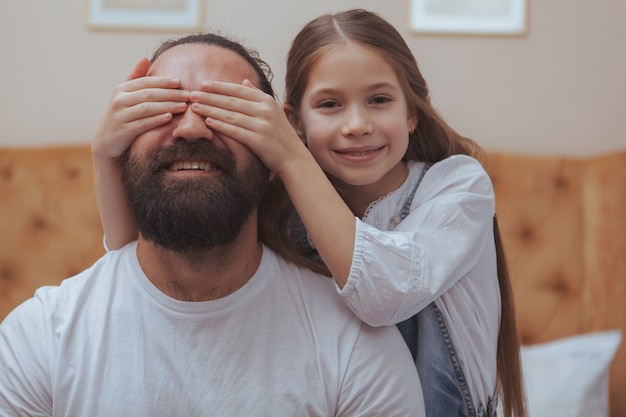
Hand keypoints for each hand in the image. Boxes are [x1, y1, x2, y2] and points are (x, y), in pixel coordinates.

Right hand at [92, 57, 189, 159]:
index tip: (179, 82)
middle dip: (170, 94)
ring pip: (147, 108)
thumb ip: (135, 77)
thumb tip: (145, 58)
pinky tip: (169, 117)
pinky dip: (156, 120)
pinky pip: (142, 124)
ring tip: (183, 106)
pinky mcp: (123, 131)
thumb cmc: (122, 115)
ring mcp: (121, 116)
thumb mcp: (125, 95)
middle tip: (187, 95)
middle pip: (149, 94)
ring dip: (167, 106)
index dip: (163, 81)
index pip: (145, 82)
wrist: (106, 141)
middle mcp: (119, 100)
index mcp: (122, 89)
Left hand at [189, 79, 307, 174]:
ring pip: (230, 115)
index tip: (203, 85)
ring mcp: (262, 125)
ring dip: (210, 110)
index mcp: (267, 100)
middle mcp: (265, 110)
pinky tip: (208, 122)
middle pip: (231, 101)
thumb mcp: (272, 110)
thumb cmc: (280, 134)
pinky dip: (221, 126)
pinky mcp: (258, 140)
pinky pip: (235, 131)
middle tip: (192, 94)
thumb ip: (257, 95)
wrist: (293, 156)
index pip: (238, 90)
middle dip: (209, 97)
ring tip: (195, 107)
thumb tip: (243, 81)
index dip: (219, 87)